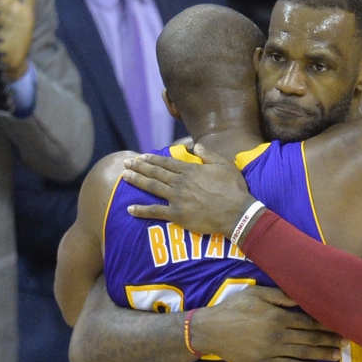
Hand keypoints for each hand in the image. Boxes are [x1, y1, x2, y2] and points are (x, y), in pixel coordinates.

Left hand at [124, 143, 257, 234]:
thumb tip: (195, 146)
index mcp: (190, 171)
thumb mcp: (224, 165)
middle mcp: (180, 183)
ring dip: (137, 181)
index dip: (153, 159)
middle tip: (127, 163)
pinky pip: (155, 212)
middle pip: (156, 173)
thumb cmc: (233, 189)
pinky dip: (141, 210)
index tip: (142, 156)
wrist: (236, 212)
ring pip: (152, 188)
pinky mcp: (177, 215)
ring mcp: (177, 199)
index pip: (167, 163)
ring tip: (125, 176)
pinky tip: (129, 209)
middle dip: (139, 167)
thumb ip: (208, 155)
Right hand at [192, 286, 345, 361]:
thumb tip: (301, 296)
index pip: (309, 321)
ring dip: (322, 355)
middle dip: (330, 340)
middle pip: (310, 338)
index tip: (341, 326)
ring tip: (337, 356)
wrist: (211, 330)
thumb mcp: (256, 294)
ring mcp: (272, 350)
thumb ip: (280, 295)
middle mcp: (278, 334)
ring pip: (303, 353)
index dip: (327, 325)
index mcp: (278, 316)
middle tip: (346, 342)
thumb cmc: (233, 308)